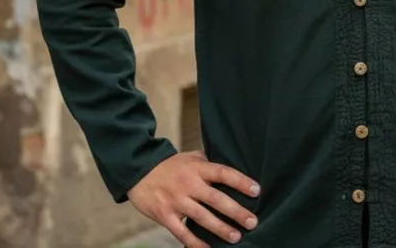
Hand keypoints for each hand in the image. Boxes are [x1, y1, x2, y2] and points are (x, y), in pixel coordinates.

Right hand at [127, 150, 260, 246]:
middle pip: (216, 199)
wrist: (139, 171)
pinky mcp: (165, 215)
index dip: (241, 181)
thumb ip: (207, 163)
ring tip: (236, 238)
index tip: (257, 190)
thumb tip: (229, 167)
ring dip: (220, 229)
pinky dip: (195, 243)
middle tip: (253, 221)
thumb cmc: (170, 165)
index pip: (224, 173)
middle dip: (236, 211)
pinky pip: (182, 232)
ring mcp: (177, 200)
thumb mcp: (190, 157)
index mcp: (197, 168)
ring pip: (202, 217)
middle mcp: (189, 184)